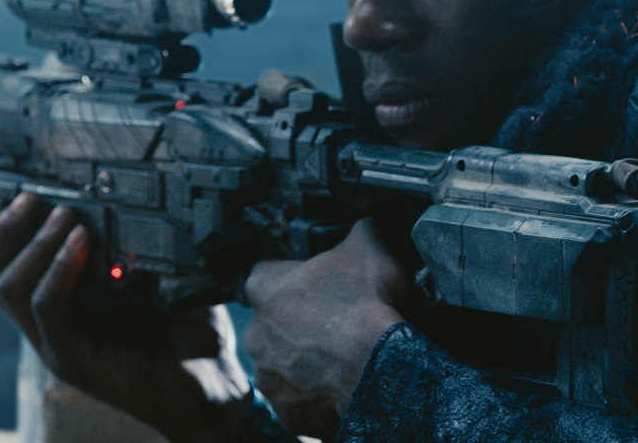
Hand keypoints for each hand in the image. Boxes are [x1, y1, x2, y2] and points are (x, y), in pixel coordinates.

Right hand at [0, 194, 251, 442]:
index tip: (4, 194)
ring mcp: (56, 344)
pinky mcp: (73, 360)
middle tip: (30, 199)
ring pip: (8, 288)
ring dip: (32, 243)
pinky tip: (82, 242)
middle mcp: (48, 325)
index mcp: (60, 304)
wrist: (211, 388)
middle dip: (3, 229)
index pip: (0, 267)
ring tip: (62, 215)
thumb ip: (130, 241)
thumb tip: (122, 190)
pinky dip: (59, 270)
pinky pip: (48, 309)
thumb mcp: (156, 275)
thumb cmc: (188, 332)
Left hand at [242, 218, 413, 438]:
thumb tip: (366, 224)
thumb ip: (360, 228)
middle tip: (339, 322)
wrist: (381, 371)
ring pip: (286, 364)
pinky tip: (345, 384)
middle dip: (302, 322)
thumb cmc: (368, 305)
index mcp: (264, 287)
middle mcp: (256, 333)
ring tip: (345, 357)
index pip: (268, 272)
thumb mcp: (370, 243)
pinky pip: (301, 401)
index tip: (322, 281)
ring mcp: (270, 377)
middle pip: (275, 321)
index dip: (297, 274)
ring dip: (308, 361)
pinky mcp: (287, 413)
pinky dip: (319, 395)